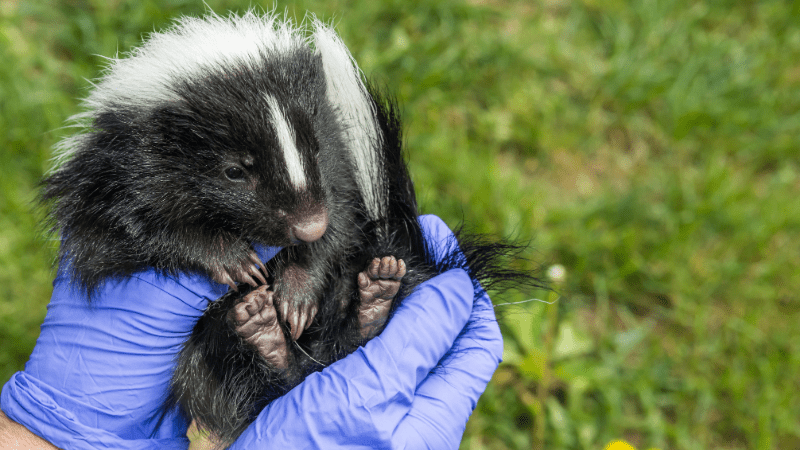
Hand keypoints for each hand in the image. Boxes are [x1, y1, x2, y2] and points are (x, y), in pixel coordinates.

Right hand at [229, 215, 502, 448]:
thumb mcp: (376, 398)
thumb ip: (421, 342)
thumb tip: (460, 290)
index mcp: (434, 411)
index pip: (473, 334)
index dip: (462, 282)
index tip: (434, 235)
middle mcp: (406, 408)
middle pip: (424, 328)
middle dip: (404, 280)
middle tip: (375, 244)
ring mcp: (366, 406)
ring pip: (375, 337)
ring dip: (358, 297)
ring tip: (330, 268)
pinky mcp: (326, 405)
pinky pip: (331, 353)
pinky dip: (321, 323)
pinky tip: (292, 306)